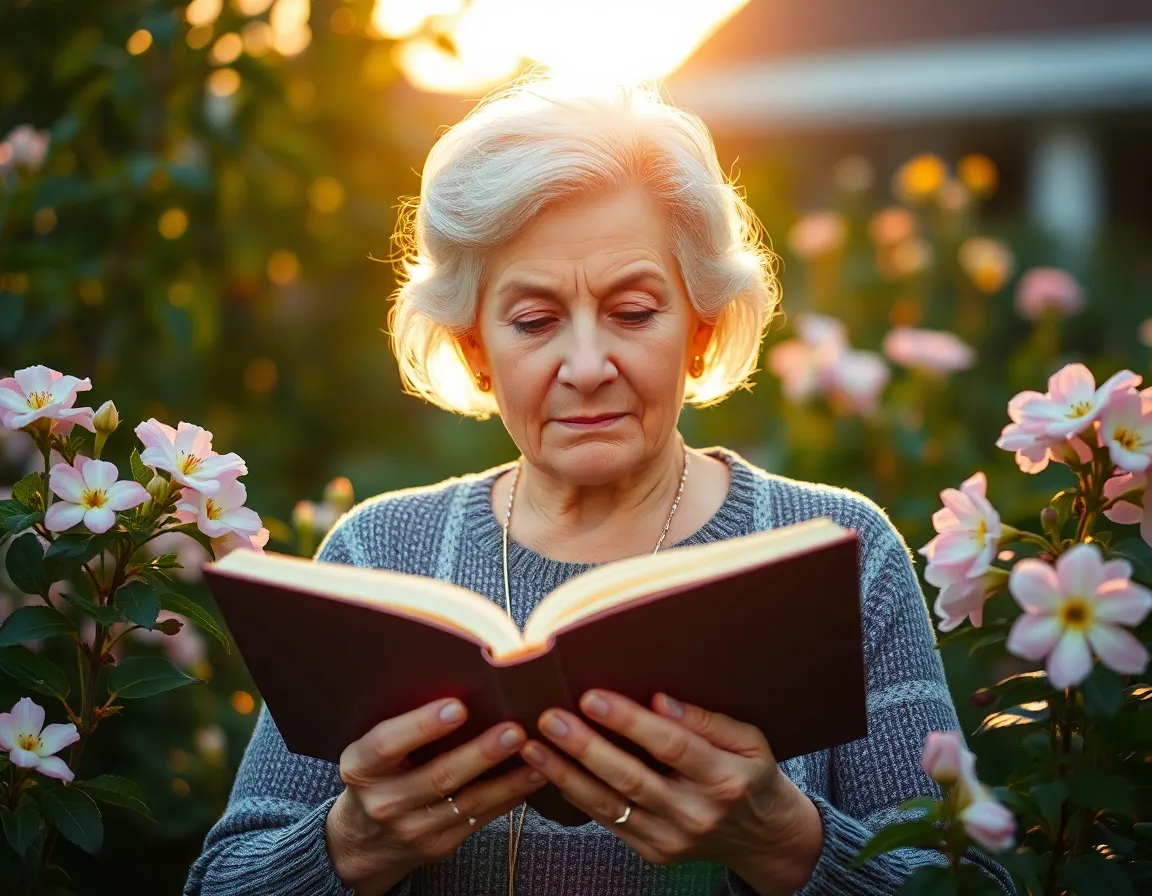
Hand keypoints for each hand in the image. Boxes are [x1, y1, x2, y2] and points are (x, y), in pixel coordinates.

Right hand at [325, 697, 546, 895]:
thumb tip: (458, 682)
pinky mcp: (439, 846)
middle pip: (437, 777)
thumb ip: (402, 727)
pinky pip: (481, 818)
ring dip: (508, 779)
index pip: (387, 744)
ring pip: (468, 802)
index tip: (457, 706)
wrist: (364, 841)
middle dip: (480, 753)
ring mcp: (412, 829)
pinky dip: (510, 797)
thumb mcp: (370, 752)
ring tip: (537, 755)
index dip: (422, 725)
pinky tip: (532, 776)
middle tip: (514, 730)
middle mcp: (383, 802)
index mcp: (360, 768)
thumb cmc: (376, 775)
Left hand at [518, 691, 823, 894]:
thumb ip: (707, 720)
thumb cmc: (753, 776)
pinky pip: (608, 823)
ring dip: (566, 775)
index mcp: (724, 778)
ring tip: (534, 747)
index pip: (671, 746)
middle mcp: (696, 813)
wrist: (763, 838)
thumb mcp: (750, 741)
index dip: (630, 721)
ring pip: (610, 805)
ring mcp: (672, 838)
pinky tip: (553, 773)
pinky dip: (578, 797)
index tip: (593, 697)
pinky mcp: (654, 852)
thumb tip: (660, 700)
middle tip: (550, 719)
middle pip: (632, 778)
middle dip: (585, 747)